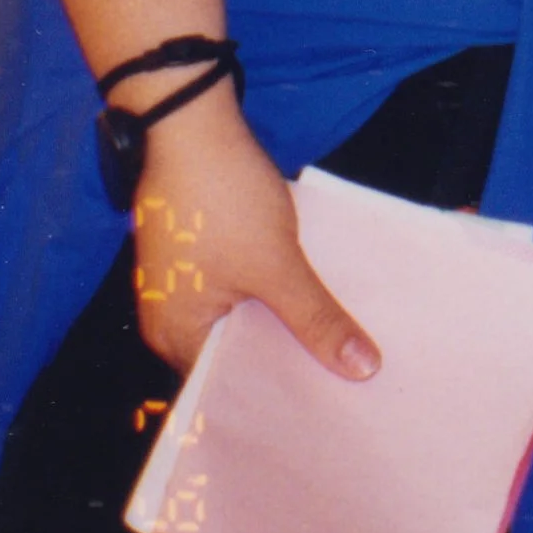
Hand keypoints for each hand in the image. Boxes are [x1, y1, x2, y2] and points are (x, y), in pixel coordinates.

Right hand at [130, 83, 380, 381]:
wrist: (190, 121)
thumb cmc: (221, 198)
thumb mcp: (276, 265)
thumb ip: (316, 319)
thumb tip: (361, 370)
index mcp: (175, 338)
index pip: (229, 390)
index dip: (279, 400)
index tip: (329, 411)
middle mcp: (171, 320)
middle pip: (238, 356)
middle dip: (289, 363)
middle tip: (346, 380)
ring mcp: (185, 284)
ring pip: (244, 320)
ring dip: (285, 324)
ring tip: (340, 342)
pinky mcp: (201, 254)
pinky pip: (242, 290)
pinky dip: (274, 294)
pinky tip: (314, 294)